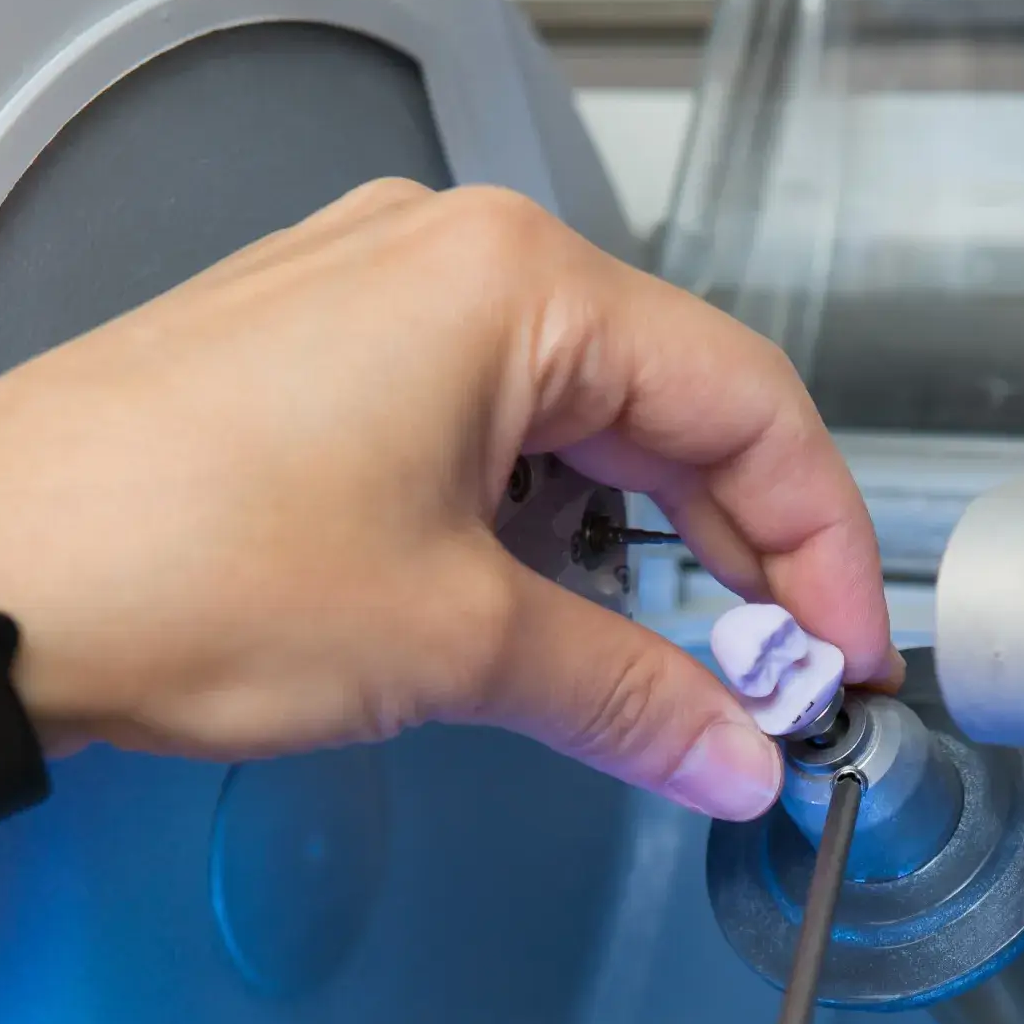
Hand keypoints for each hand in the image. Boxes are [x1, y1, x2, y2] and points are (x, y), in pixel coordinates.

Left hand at [0, 181, 898, 819]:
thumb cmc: (176, 560)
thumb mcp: (458, 641)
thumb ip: (633, 697)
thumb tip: (733, 755)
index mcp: (517, 286)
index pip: (747, 406)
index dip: (823, 543)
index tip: (847, 651)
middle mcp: (459, 267)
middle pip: (677, 412)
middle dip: (745, 558)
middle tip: (784, 678)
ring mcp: (389, 309)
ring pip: (590, 430)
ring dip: (652, 553)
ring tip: (687, 664)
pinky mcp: (337, 368)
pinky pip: (502, 439)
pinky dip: (559, 533)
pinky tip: (572, 613)